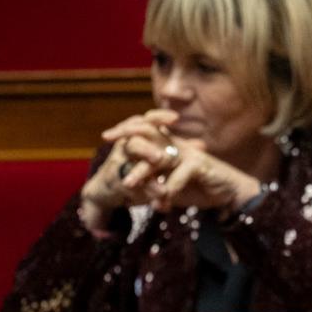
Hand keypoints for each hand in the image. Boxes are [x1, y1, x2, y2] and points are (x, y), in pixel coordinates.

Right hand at [77, 109, 180, 233]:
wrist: (110, 190)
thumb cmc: (139, 171)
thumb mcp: (159, 160)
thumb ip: (178, 152)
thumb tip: (202, 145)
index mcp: (137, 136)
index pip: (146, 120)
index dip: (159, 117)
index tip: (176, 118)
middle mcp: (124, 144)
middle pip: (133, 136)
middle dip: (147, 147)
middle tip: (161, 157)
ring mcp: (117, 161)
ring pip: (129, 160)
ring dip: (143, 166)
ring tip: (159, 172)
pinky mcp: (113, 180)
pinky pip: (126, 183)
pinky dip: (143, 189)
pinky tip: (157, 194)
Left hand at [103, 110, 260, 217]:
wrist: (230, 193)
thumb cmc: (200, 188)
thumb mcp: (171, 187)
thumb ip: (153, 186)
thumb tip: (129, 192)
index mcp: (170, 147)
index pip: (145, 132)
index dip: (127, 130)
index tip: (107, 137)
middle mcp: (177, 146)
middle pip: (148, 134)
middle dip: (127, 137)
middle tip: (109, 144)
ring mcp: (189, 154)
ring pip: (159, 158)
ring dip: (142, 172)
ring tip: (128, 185)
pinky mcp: (200, 165)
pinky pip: (179, 174)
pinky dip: (169, 189)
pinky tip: (161, 204)